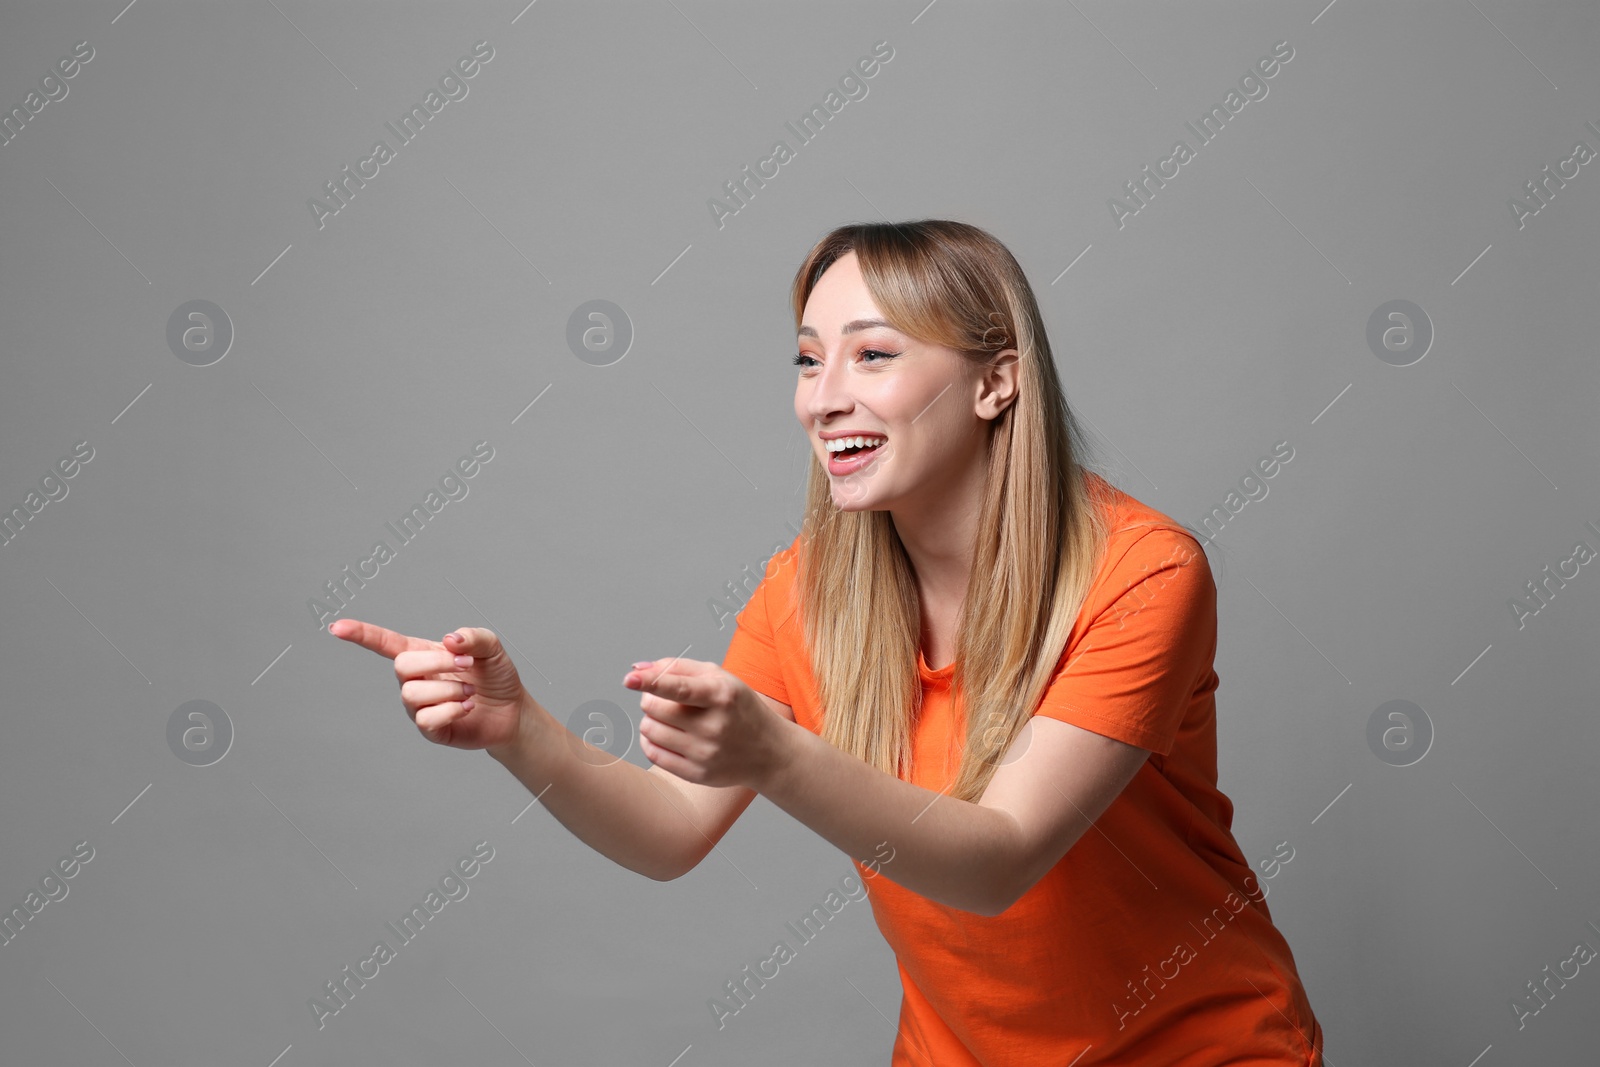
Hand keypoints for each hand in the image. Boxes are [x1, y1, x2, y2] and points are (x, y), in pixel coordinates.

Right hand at [331, 619, 526, 750]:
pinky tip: (467, 707)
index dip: (361, 635)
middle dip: (437, 663)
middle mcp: (415, 680)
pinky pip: (426, 719)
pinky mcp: (429, 729)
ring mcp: (419, 706)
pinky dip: (453, 710)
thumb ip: (472, 636)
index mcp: (423, 654)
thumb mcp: (491, 647)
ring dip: (450, 689)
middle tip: (466, 664)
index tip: (336, 628)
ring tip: (470, 690)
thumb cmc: (495, 675)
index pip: (384, 643)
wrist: (512, 710)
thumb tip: (449, 640)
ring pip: (413, 694)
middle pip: (401, 666)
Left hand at [623, 658, 787, 788]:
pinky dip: (650, 740)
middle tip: (664, 698)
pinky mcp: (697, 774)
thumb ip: (678, 668)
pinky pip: (653, 753)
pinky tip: (665, 735)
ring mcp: (705, 753)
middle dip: (651, 698)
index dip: (651, 682)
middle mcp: (714, 726)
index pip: (679, 688)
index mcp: (722, 696)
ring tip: (670, 718)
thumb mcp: (719, 678)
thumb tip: (636, 669)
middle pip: (654, 707)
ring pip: (649, 729)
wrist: (769, 751)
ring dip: (650, 719)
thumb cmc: (738, 707)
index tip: (629, 678)